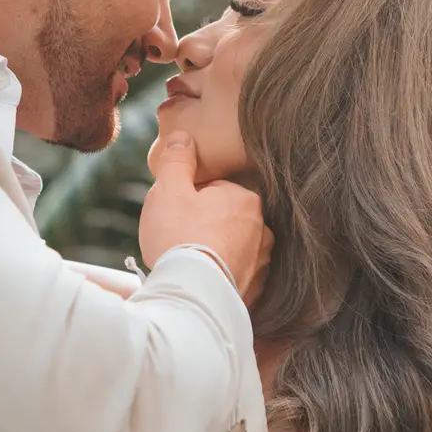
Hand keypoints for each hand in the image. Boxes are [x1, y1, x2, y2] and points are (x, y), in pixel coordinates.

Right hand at [137, 134, 271, 302]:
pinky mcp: (254, 291)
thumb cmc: (179, 237)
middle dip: (203, 226)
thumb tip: (183, 138)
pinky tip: (202, 282)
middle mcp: (262, 230)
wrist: (192, 294)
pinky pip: (234, 276)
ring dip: (214, 252)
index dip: (188, 200)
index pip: (213, 191)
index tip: (173, 215)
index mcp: (245, 200)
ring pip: (232, 249)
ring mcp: (261, 263)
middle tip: (177, 239)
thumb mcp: (169, 189)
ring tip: (189, 263)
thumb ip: (177, 161)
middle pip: (224, 220)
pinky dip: (220, 276)